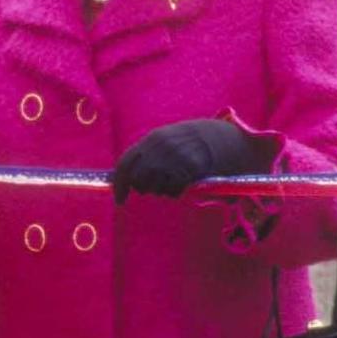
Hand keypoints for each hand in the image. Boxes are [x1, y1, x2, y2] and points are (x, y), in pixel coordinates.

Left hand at [112, 120, 270, 202]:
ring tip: (171, 182)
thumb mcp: (163, 141)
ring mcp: (175, 158)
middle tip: (153, 187)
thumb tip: (125, 179)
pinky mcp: (190, 168)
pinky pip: (174, 191)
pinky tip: (182, 185)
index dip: (119, 184)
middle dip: (143, 188)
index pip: (125, 163)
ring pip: (155, 187)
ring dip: (161, 190)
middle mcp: (160, 148)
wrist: (217, 137)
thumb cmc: (186, 143)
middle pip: (138, 180)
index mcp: (151, 139)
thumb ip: (145, 155)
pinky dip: (175, 192)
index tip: (120, 200)